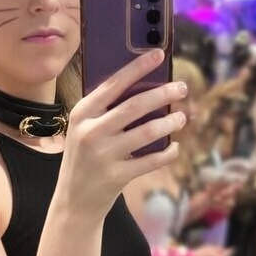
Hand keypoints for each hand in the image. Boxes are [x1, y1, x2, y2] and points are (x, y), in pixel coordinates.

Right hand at [61, 50, 187, 219]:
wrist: (73, 200)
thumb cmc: (85, 158)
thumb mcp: (84, 129)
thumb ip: (105, 110)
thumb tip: (146, 87)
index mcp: (82, 113)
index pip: (113, 84)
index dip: (137, 68)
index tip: (158, 55)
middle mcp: (90, 132)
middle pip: (135, 105)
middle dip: (163, 93)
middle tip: (181, 88)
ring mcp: (103, 155)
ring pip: (147, 132)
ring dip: (170, 122)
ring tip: (182, 117)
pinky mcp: (116, 176)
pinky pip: (151, 160)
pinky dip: (168, 152)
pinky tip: (175, 146)